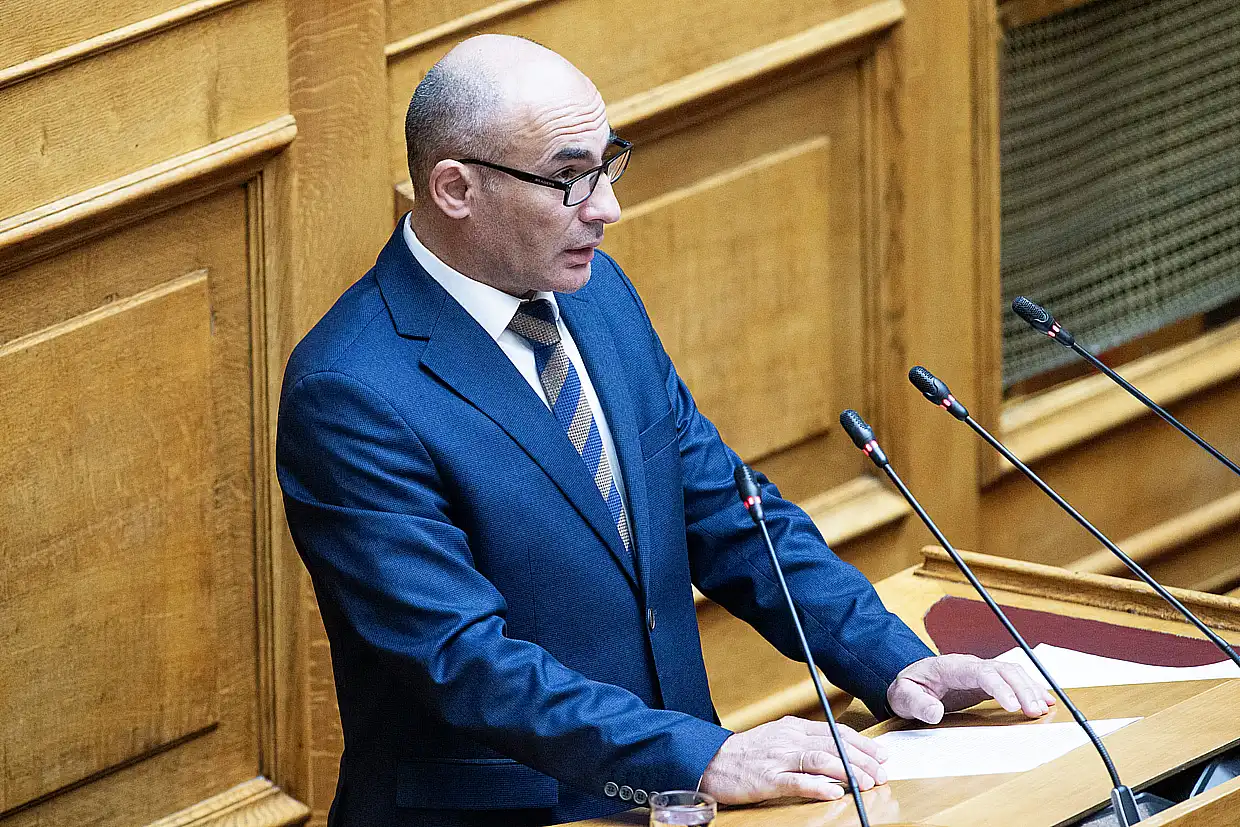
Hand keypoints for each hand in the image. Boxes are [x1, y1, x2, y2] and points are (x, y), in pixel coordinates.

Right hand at [698, 716, 887, 804]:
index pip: (835, 732)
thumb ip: (805, 743)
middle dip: (862, 759)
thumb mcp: (778, 738)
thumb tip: (838, 753)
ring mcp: (778, 758)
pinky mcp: (767, 778)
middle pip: (833, 744)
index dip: (861, 744)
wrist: (711, 760)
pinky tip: (834, 792)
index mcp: (792, 727)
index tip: (881, 754)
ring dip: (848, 771)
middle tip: (882, 773)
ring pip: (820, 759)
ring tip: (867, 783)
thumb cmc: (746, 753)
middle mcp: (788, 739)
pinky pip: (797, 781)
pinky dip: (818, 786)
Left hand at [887, 654, 1055, 723]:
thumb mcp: (903, 697)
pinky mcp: (986, 681)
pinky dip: (1030, 688)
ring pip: (1012, 672)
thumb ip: (917, 704)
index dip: (1000, 687)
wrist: (909, 681)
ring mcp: (979, 671)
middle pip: (1003, 670)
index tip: (1013, 706)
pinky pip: (1012, 680)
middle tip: (1036, 712)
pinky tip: (1044, 700)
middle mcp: (969, 665)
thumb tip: (935, 712)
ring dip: (1030, 689)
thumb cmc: (906, 688)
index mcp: (949, 667)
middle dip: (1023, 689)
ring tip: (1044, 708)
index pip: (981, 672)